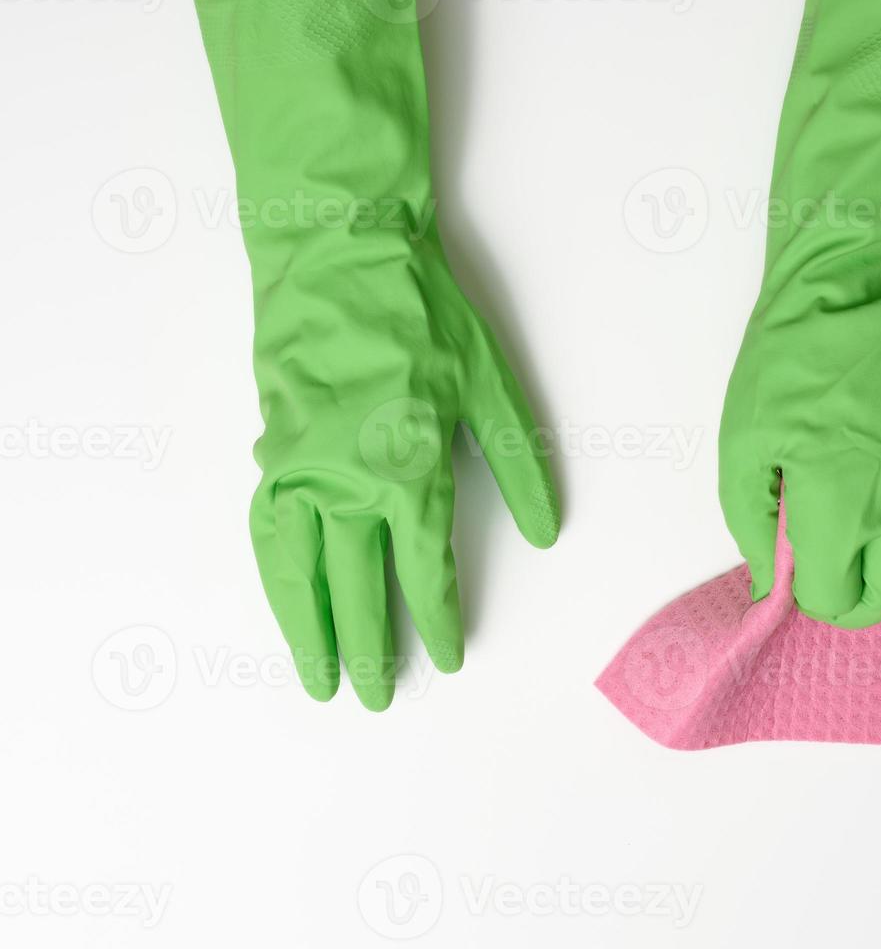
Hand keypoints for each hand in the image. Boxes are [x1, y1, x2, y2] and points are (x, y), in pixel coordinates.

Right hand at [249, 242, 557, 710]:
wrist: (338, 250)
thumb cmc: (421, 313)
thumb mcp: (491, 384)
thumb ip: (519, 466)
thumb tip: (546, 533)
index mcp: (409, 471)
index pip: (424, 572)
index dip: (435, 621)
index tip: (446, 657)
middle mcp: (346, 485)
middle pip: (357, 589)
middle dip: (371, 649)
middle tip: (378, 698)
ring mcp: (298, 470)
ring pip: (297, 574)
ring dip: (307, 632)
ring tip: (317, 678)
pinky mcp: (268, 449)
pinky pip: (266, 532)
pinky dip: (274, 578)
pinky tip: (284, 600)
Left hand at [719, 300, 880, 627]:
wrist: (861, 294)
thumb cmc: (793, 363)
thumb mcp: (745, 446)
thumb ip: (755, 526)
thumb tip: (770, 579)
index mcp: (843, 520)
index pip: (835, 601)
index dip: (810, 590)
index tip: (797, 564)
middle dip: (854, 590)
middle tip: (829, 557)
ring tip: (869, 526)